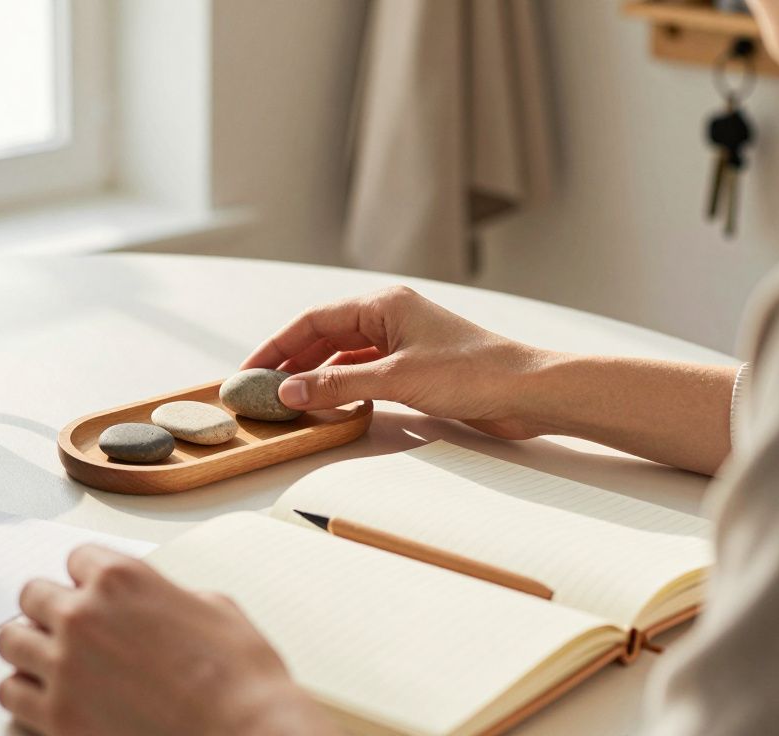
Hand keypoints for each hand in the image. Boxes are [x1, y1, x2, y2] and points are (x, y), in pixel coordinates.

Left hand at [0, 545, 336, 735]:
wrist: (246, 735)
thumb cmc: (240, 680)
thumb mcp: (215, 609)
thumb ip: (168, 596)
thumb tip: (160, 603)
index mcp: (122, 580)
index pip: (77, 560)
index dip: (90, 580)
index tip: (95, 595)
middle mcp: (83, 616)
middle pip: (32, 596)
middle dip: (51, 610)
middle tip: (70, 630)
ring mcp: (65, 667)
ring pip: (11, 643)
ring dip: (31, 650)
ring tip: (52, 663)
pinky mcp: (57, 717)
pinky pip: (10, 694)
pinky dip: (25, 695)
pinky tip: (48, 699)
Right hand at [243, 286, 548, 439]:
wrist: (527, 391)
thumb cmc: (473, 372)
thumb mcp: (395, 379)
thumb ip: (337, 385)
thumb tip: (289, 393)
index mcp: (383, 304)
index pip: (313, 320)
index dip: (277, 345)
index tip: (251, 370)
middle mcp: (390, 318)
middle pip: (325, 336)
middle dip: (291, 361)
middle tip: (261, 388)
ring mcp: (402, 344)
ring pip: (343, 356)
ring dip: (315, 376)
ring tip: (287, 400)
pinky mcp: (414, 369)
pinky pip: (363, 374)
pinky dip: (341, 388)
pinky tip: (327, 404)